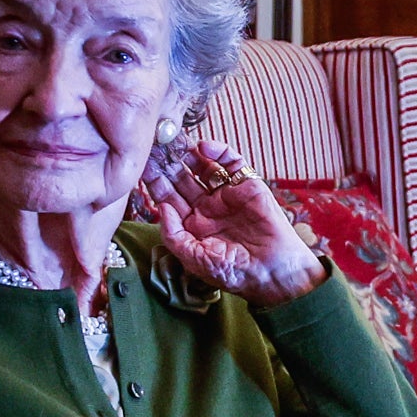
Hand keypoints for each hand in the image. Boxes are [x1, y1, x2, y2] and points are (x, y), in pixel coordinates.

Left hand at [141, 137, 327, 303]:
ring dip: (189, 155)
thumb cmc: (235, 272)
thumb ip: (173, 235)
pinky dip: (219, 152)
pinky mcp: (247, 184)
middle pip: (182, 179)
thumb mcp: (195, 259)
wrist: (273, 272)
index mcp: (192, 225)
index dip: (156, 183)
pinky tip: (204, 148)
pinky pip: (231, 163)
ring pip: (203, 167)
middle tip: (156, 147)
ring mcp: (226, 194)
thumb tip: (161, 207)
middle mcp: (207, 207)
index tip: (143, 167)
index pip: (168, 198)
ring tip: (176, 143)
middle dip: (168, 164)